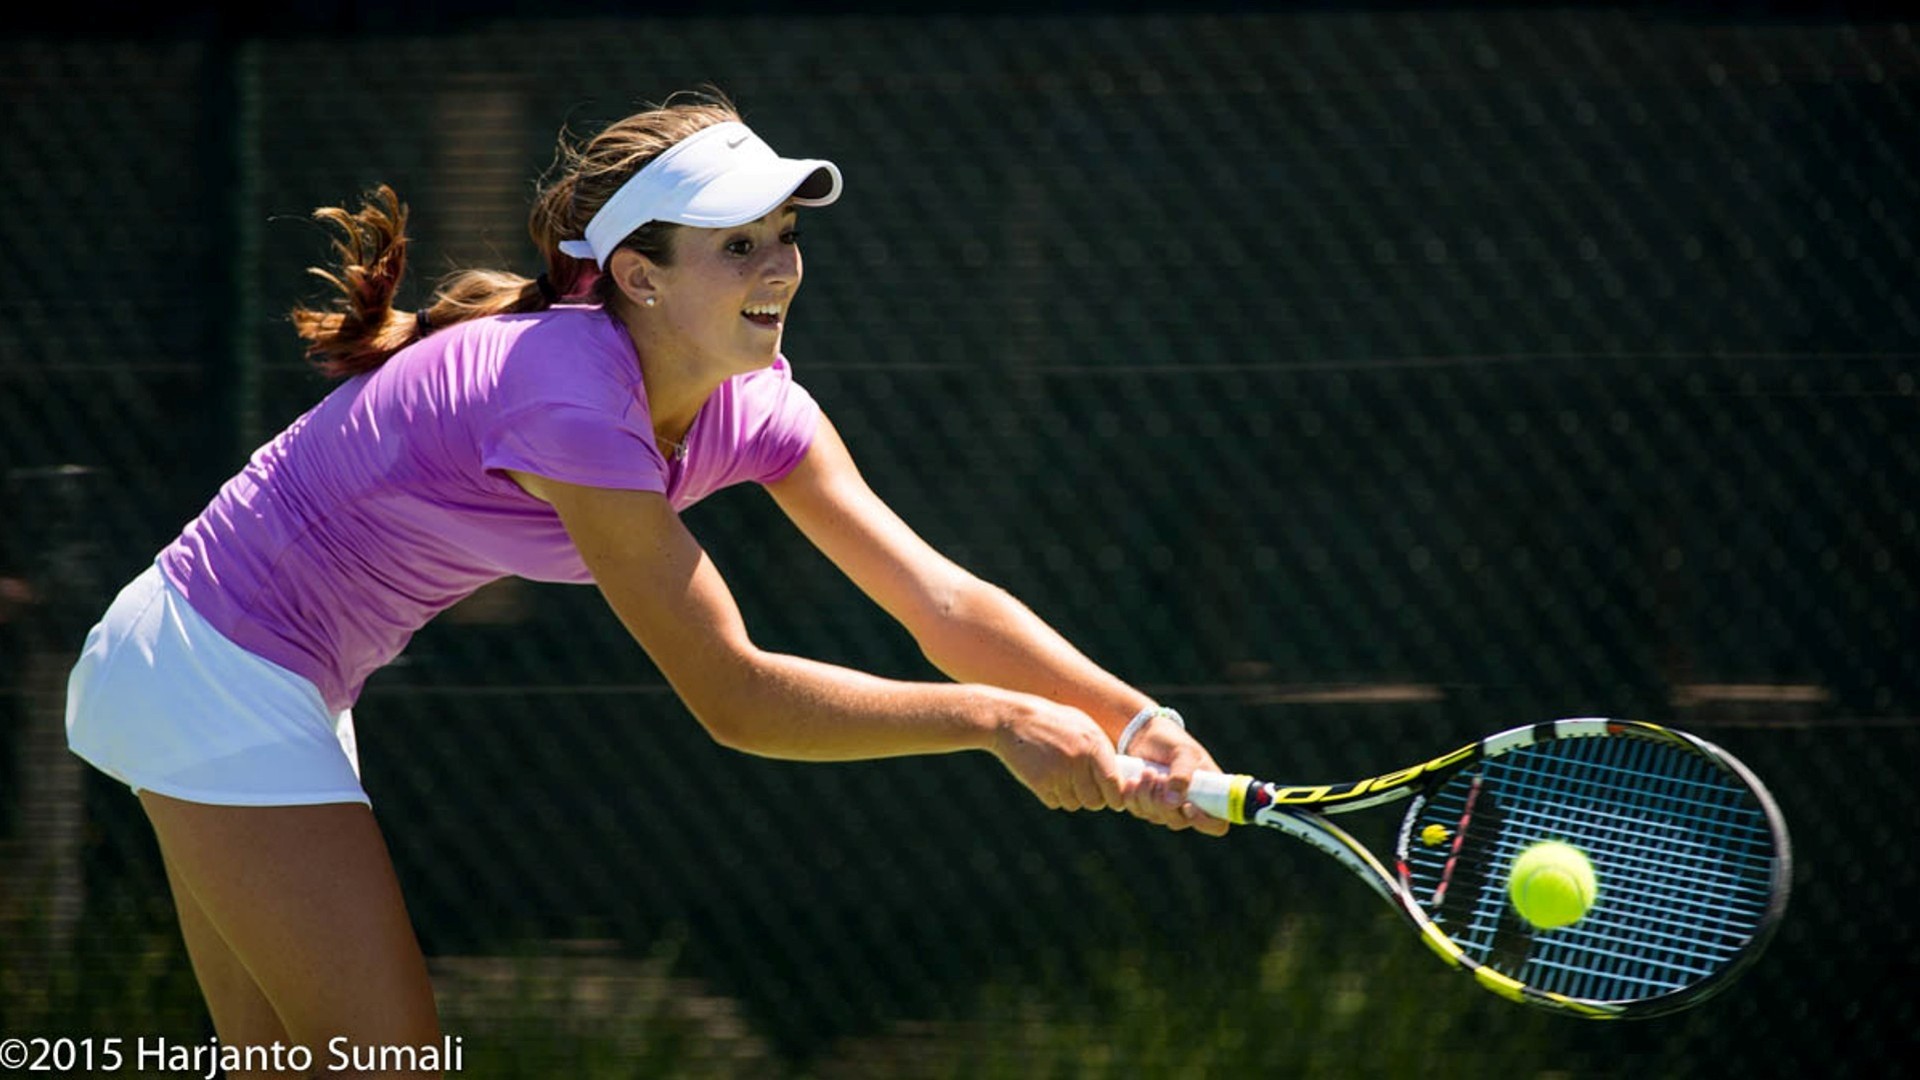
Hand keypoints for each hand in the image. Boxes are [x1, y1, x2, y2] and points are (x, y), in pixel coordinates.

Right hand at [989, 695, 1124, 812]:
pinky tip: (1046, 778)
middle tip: (1084, 791)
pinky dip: (1052, 796)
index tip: (1114, 801)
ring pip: (1074, 804)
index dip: (1116, 797)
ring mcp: (1059, 773)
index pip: (1114, 783)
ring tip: (1061, 777)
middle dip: (1091, 799)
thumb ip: (1100, 749)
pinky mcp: (1040, 783)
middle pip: (1094, 800)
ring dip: (1070, 797)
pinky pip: (1055, 802)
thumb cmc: (1051, 721)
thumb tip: (1118, 778)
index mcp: (1094, 744)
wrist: (1012, 719)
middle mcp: (1079, 760)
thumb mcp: (1081, 725)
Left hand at [1119, 712, 1230, 836]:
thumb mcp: (1183, 752)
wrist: (1147, 736)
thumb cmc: (1173, 742)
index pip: (1216, 824)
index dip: (1204, 822)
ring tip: (1147, 771)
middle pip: (1179, 822)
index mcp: (1209, 794)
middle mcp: (1190, 805)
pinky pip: (1138, 811)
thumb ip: (1182, 774)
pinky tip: (1133, 780)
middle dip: (1164, 800)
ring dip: (1147, 794)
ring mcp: (1167, 809)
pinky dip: (1133, 796)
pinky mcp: (1147, 806)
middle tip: (1158, 775)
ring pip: (1156, 817)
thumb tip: (1174, 802)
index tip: (1188, 806)